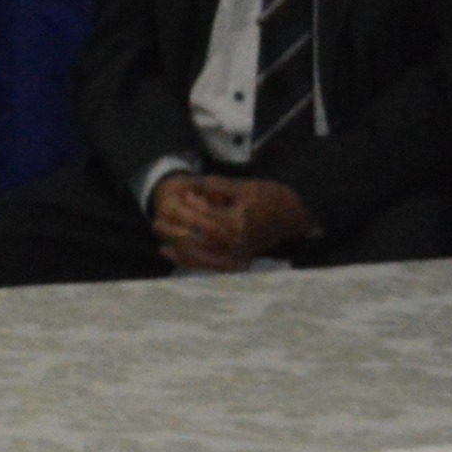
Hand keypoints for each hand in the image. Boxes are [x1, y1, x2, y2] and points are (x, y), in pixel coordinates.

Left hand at [150, 172, 312, 272]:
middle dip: (175, 232)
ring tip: (160, 239)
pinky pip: (208, 266)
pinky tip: (170, 252)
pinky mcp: (239, 261)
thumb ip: (219, 186)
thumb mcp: (246, 186)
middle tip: (156, 221)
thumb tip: (195, 186)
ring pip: (201, 258)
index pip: (206, 218)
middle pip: (198, 242)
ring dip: (177, 250)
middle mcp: (239, 243)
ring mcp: (239, 254)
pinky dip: (188, 261)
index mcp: (240, 223)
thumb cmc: (272, 198)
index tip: (182, 195)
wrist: (295, 215)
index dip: (192, 207)